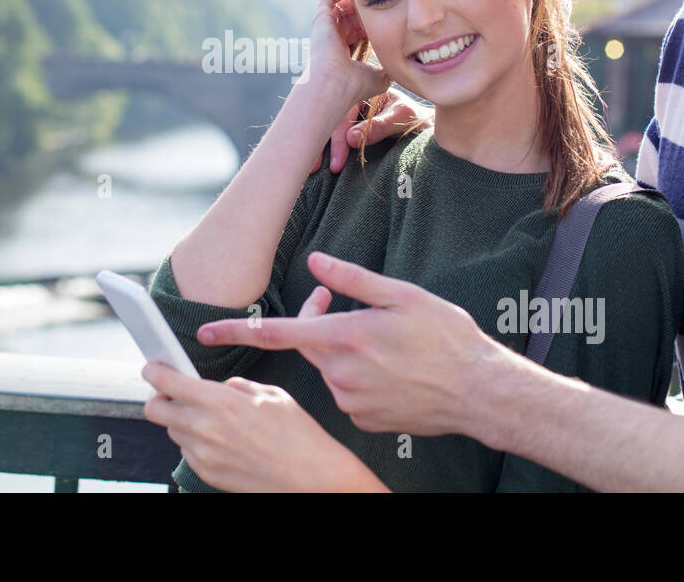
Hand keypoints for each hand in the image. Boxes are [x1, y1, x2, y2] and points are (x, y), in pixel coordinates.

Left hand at [142, 359, 385, 491]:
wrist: (312, 480)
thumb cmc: (299, 437)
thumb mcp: (272, 395)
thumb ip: (239, 386)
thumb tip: (223, 387)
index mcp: (220, 402)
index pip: (167, 382)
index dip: (154, 371)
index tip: (153, 367)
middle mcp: (205, 429)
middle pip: (155, 410)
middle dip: (159, 397)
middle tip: (174, 392)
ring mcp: (204, 456)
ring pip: (172, 431)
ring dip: (182, 421)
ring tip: (210, 418)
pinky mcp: (207, 474)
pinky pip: (188, 452)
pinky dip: (196, 442)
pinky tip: (221, 440)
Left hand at [195, 251, 517, 443]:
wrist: (480, 392)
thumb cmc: (447, 338)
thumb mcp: (403, 296)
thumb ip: (353, 280)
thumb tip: (316, 263)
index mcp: (346, 337)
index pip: (278, 332)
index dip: (237, 331)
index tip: (203, 334)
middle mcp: (341, 373)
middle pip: (310, 343)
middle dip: (320, 325)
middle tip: (346, 309)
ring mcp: (351, 401)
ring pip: (330, 368)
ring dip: (345, 353)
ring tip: (390, 348)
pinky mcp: (364, 420)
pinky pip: (348, 391)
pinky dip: (360, 377)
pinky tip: (393, 372)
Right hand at [303, 0, 389, 107]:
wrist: (335, 83)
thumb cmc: (355, 84)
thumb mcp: (379, 77)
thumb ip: (389, 68)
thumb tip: (400, 66)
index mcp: (345, 53)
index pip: (358, 32)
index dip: (371, 24)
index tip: (386, 20)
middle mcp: (334, 40)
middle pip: (350, 17)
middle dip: (364, 10)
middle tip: (381, 4)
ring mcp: (326, 29)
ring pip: (340, 6)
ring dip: (354, 0)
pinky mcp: (321, 19)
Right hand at [311, 87, 434, 173]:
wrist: (426, 130)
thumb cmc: (417, 121)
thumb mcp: (403, 119)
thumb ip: (381, 126)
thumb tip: (351, 137)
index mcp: (366, 89)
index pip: (344, 110)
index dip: (339, 136)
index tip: (337, 161)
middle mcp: (353, 98)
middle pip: (331, 119)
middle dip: (323, 143)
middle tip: (319, 167)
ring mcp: (349, 113)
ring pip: (327, 127)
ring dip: (319, 147)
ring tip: (312, 168)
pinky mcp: (348, 126)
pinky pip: (331, 134)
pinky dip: (323, 148)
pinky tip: (315, 160)